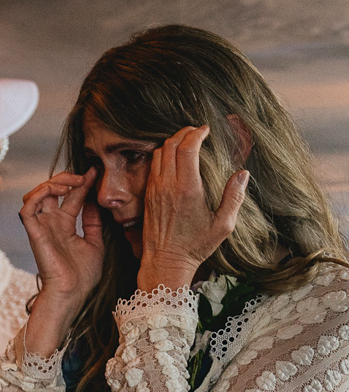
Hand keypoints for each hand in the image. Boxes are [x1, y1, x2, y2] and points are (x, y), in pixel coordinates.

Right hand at [20, 168, 107, 305]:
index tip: (96, 172)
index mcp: (65, 225)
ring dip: (52, 183)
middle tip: (85, 177)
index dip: (83, 183)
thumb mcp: (95, 242)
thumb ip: (93, 222)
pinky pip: (27, 208)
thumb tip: (95, 201)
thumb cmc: (83, 275)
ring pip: (36, 194)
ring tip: (72, 182)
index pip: (71, 197)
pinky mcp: (34, 233)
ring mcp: (41, 227)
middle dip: (68, 178)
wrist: (72, 292)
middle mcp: (51, 223)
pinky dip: (38, 194)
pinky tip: (56, 191)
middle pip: (52, 190)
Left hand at [138, 125, 248, 289]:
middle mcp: (167, 186)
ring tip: (187, 140)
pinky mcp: (148, 196)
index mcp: (187, 189)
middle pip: (171, 145)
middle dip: (185, 133)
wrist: (165, 261)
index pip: (187, 148)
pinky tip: (175, 157)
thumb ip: (235, 197)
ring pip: (159, 154)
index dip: (197, 133)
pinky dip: (163, 154)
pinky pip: (153, 166)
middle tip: (198, 130)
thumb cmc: (195, 246)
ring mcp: (154, 190)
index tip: (207, 129)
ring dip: (172, 142)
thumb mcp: (223, 225)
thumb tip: (243, 173)